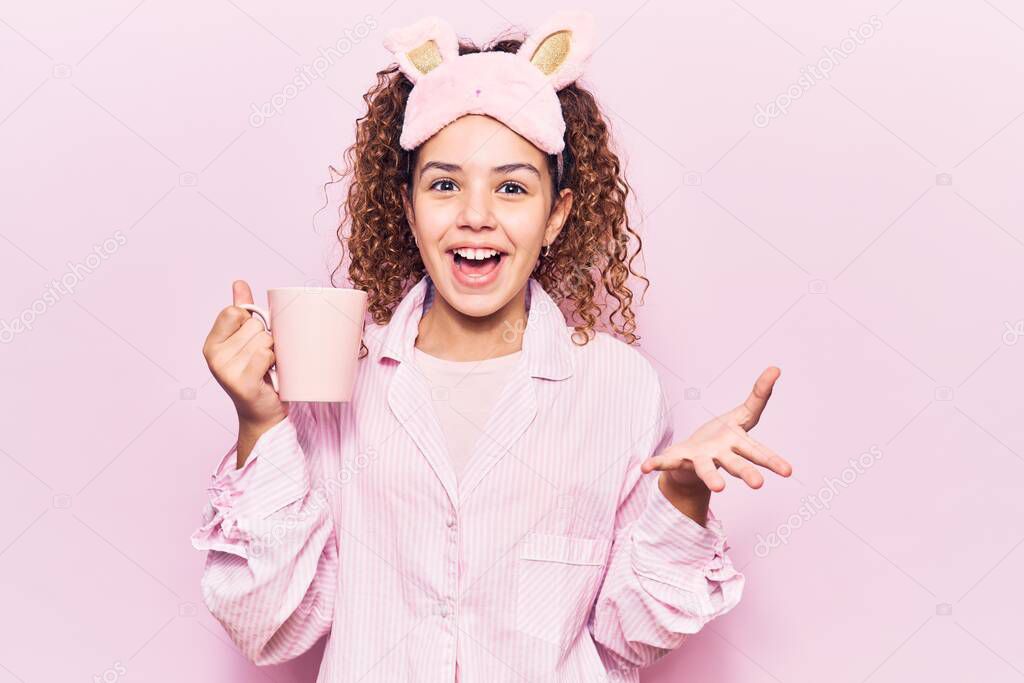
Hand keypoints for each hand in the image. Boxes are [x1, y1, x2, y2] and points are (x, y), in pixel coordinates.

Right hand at [202, 281, 287, 440]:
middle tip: (263, 359)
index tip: (252, 339)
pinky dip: (275, 363)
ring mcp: (226, 371)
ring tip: (267, 368)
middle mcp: (214, 357)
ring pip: (264, 339)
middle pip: (254, 325)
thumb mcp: (246, 340)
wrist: (264, 413)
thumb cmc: (258, 373)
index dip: (251, 321)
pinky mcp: (242, 384)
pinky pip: (266, 354)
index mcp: (212, 343)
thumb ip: (242, 311)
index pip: (234, 311)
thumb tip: (239, 283)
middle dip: (266, 339)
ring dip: (273, 352)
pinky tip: (270, 375)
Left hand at [640, 367, 791, 493]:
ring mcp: (700, 459)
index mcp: (738, 445)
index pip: (759, 452)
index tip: (788, 472)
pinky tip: (644, 467)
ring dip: (711, 477)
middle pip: (736, 464)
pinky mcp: (679, 458)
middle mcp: (721, 456)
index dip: (773, 461)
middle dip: (747, 473)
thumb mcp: (743, 414)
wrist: (694, 460)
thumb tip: (776, 367)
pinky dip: (656, 464)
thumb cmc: (724, 438)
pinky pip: (667, 461)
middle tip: (759, 485)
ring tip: (719, 488)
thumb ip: (760, 394)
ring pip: (706, 468)